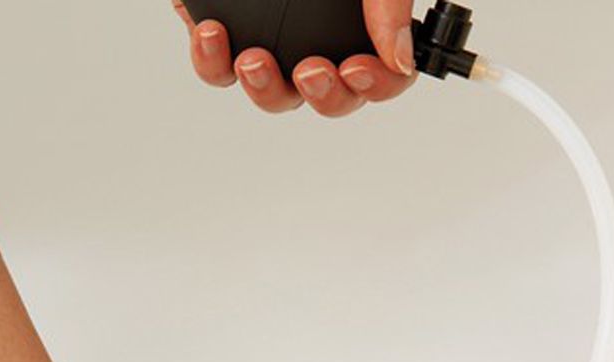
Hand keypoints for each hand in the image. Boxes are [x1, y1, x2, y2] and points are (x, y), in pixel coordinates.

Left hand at [172, 0, 417, 115]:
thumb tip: (401, 60)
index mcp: (367, 28)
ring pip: (276, 97)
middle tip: (309, 70)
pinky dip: (214, 62)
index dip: (376, 86)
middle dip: (324, 95)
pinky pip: (220, 71)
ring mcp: (278, 46)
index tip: (355, 67)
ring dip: (266, 89)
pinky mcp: (231, 38)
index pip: (387, 78)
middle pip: (333, 100)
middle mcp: (325, 45)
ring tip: (252, 61)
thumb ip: (390, 5)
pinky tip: (212, 34)